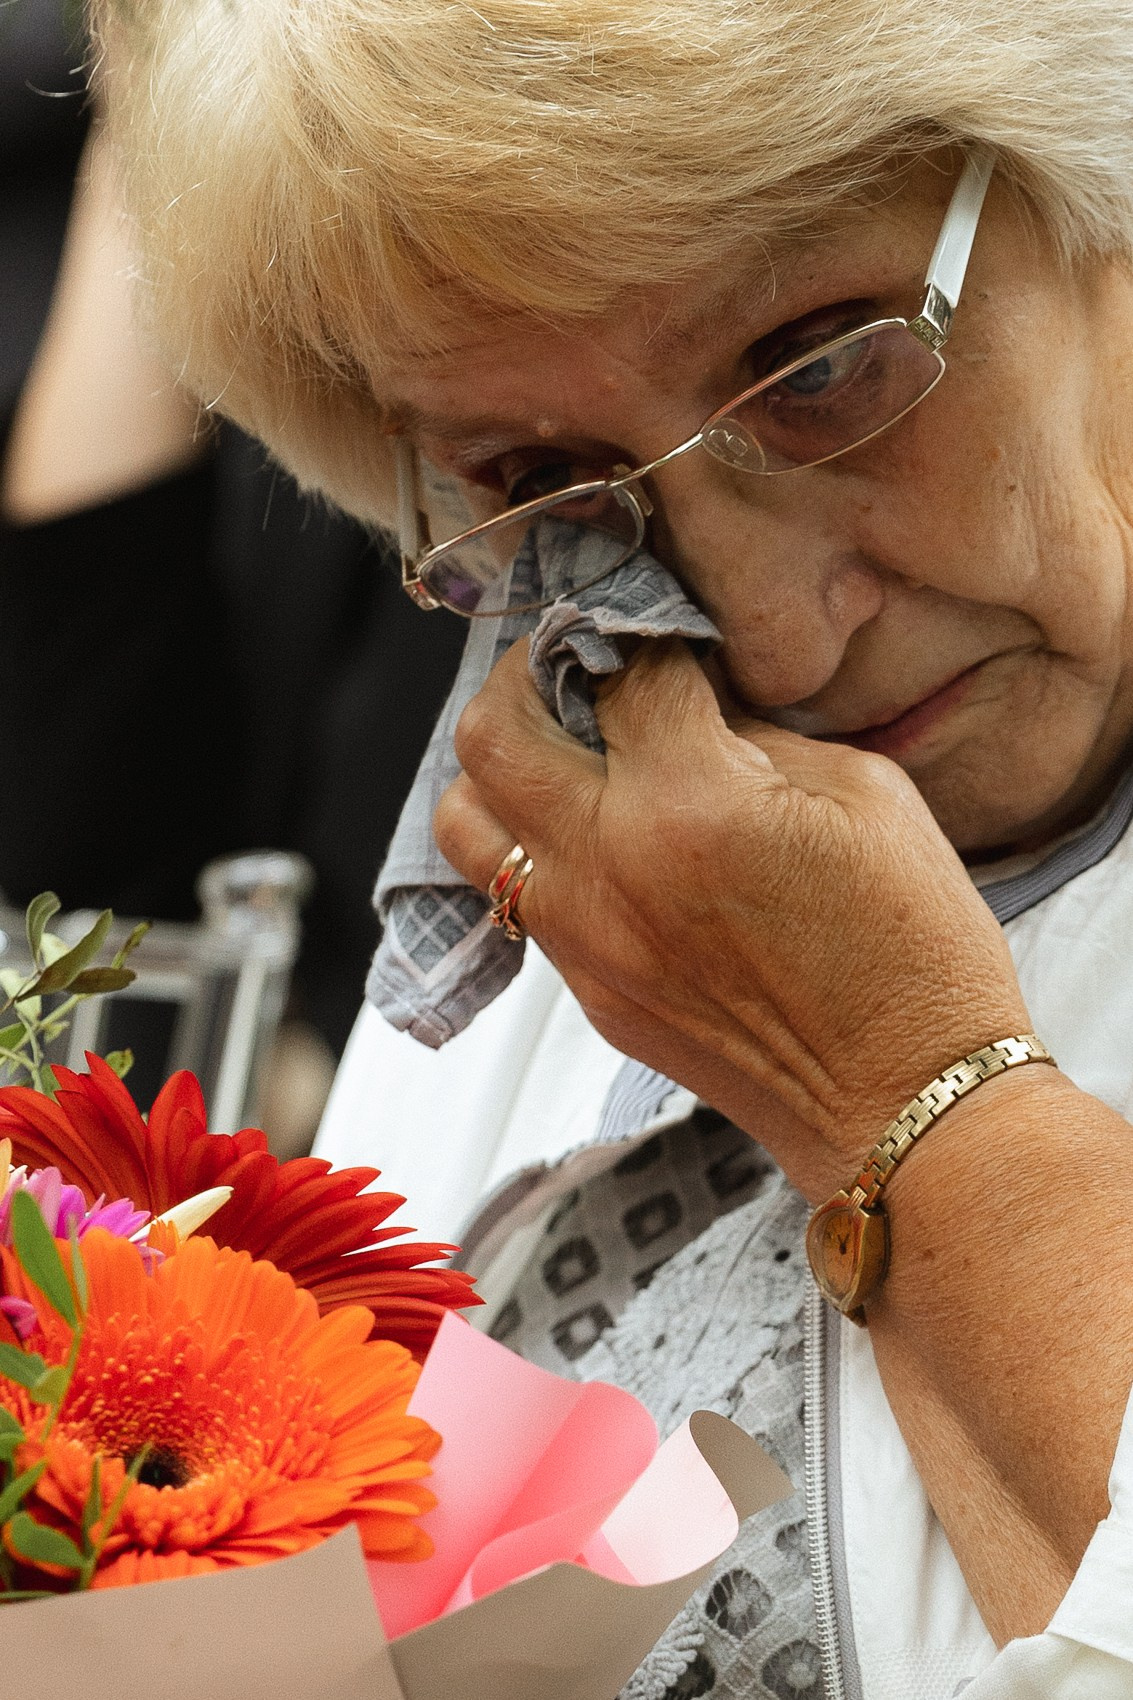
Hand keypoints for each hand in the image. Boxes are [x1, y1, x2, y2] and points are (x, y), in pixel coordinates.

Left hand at [434, 637, 1031, 1200]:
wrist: (908, 1099)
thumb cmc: (912, 948)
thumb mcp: (864, 793)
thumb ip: (755, 732)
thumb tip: (690, 697)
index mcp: (690, 802)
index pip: (620, 670)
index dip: (643, 632)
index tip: (661, 634)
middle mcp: (611, 868)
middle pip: (492, 731)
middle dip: (528, 674)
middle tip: (574, 664)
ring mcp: (586, 939)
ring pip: (464, 822)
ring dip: (500, 770)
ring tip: (562, 754)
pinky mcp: (589, 993)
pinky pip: (516, 898)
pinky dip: (535, 850)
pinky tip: (597, 839)